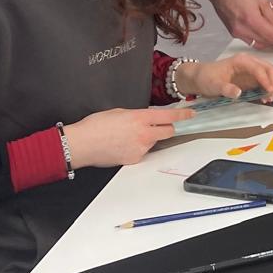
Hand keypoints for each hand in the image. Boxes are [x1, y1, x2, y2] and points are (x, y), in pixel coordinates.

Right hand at [63, 106, 192, 167]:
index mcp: (140, 118)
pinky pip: (142, 152)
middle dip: (167, 128)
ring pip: (153, 142)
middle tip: (159, 126)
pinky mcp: (134, 159)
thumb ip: (138, 115)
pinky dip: (137, 148)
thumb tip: (147, 118)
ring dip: (148, 138)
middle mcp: (144, 134)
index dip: (183, 115)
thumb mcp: (120, 112)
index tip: (191, 114)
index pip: (169, 116)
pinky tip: (122, 145)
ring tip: (127, 137)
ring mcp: (140, 148)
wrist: (81, 144)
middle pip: (168, 131)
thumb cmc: (96, 126)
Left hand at [175, 53, 272, 99]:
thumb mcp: (213, 85)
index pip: (259, 69)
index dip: (266, 80)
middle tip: (270, 96)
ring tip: (268, 99)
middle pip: (269, 69)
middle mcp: (249, 63)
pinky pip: (264, 81)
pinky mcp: (250, 78)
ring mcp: (251, 70)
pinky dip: (267, 88)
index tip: (269, 92)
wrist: (199, 77)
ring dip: (272, 86)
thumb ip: (226, 89)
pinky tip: (264, 98)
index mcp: (241, 61)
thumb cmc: (206, 78)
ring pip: (269, 74)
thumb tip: (239, 93)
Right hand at [205, 0, 272, 48]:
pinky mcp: (233, 32)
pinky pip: (250, 41)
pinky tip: (266, 35)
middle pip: (266, 43)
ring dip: (270, 43)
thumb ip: (272, 16)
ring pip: (258, 45)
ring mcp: (236, 33)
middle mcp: (242, 30)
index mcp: (251, 20)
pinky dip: (260, 40)